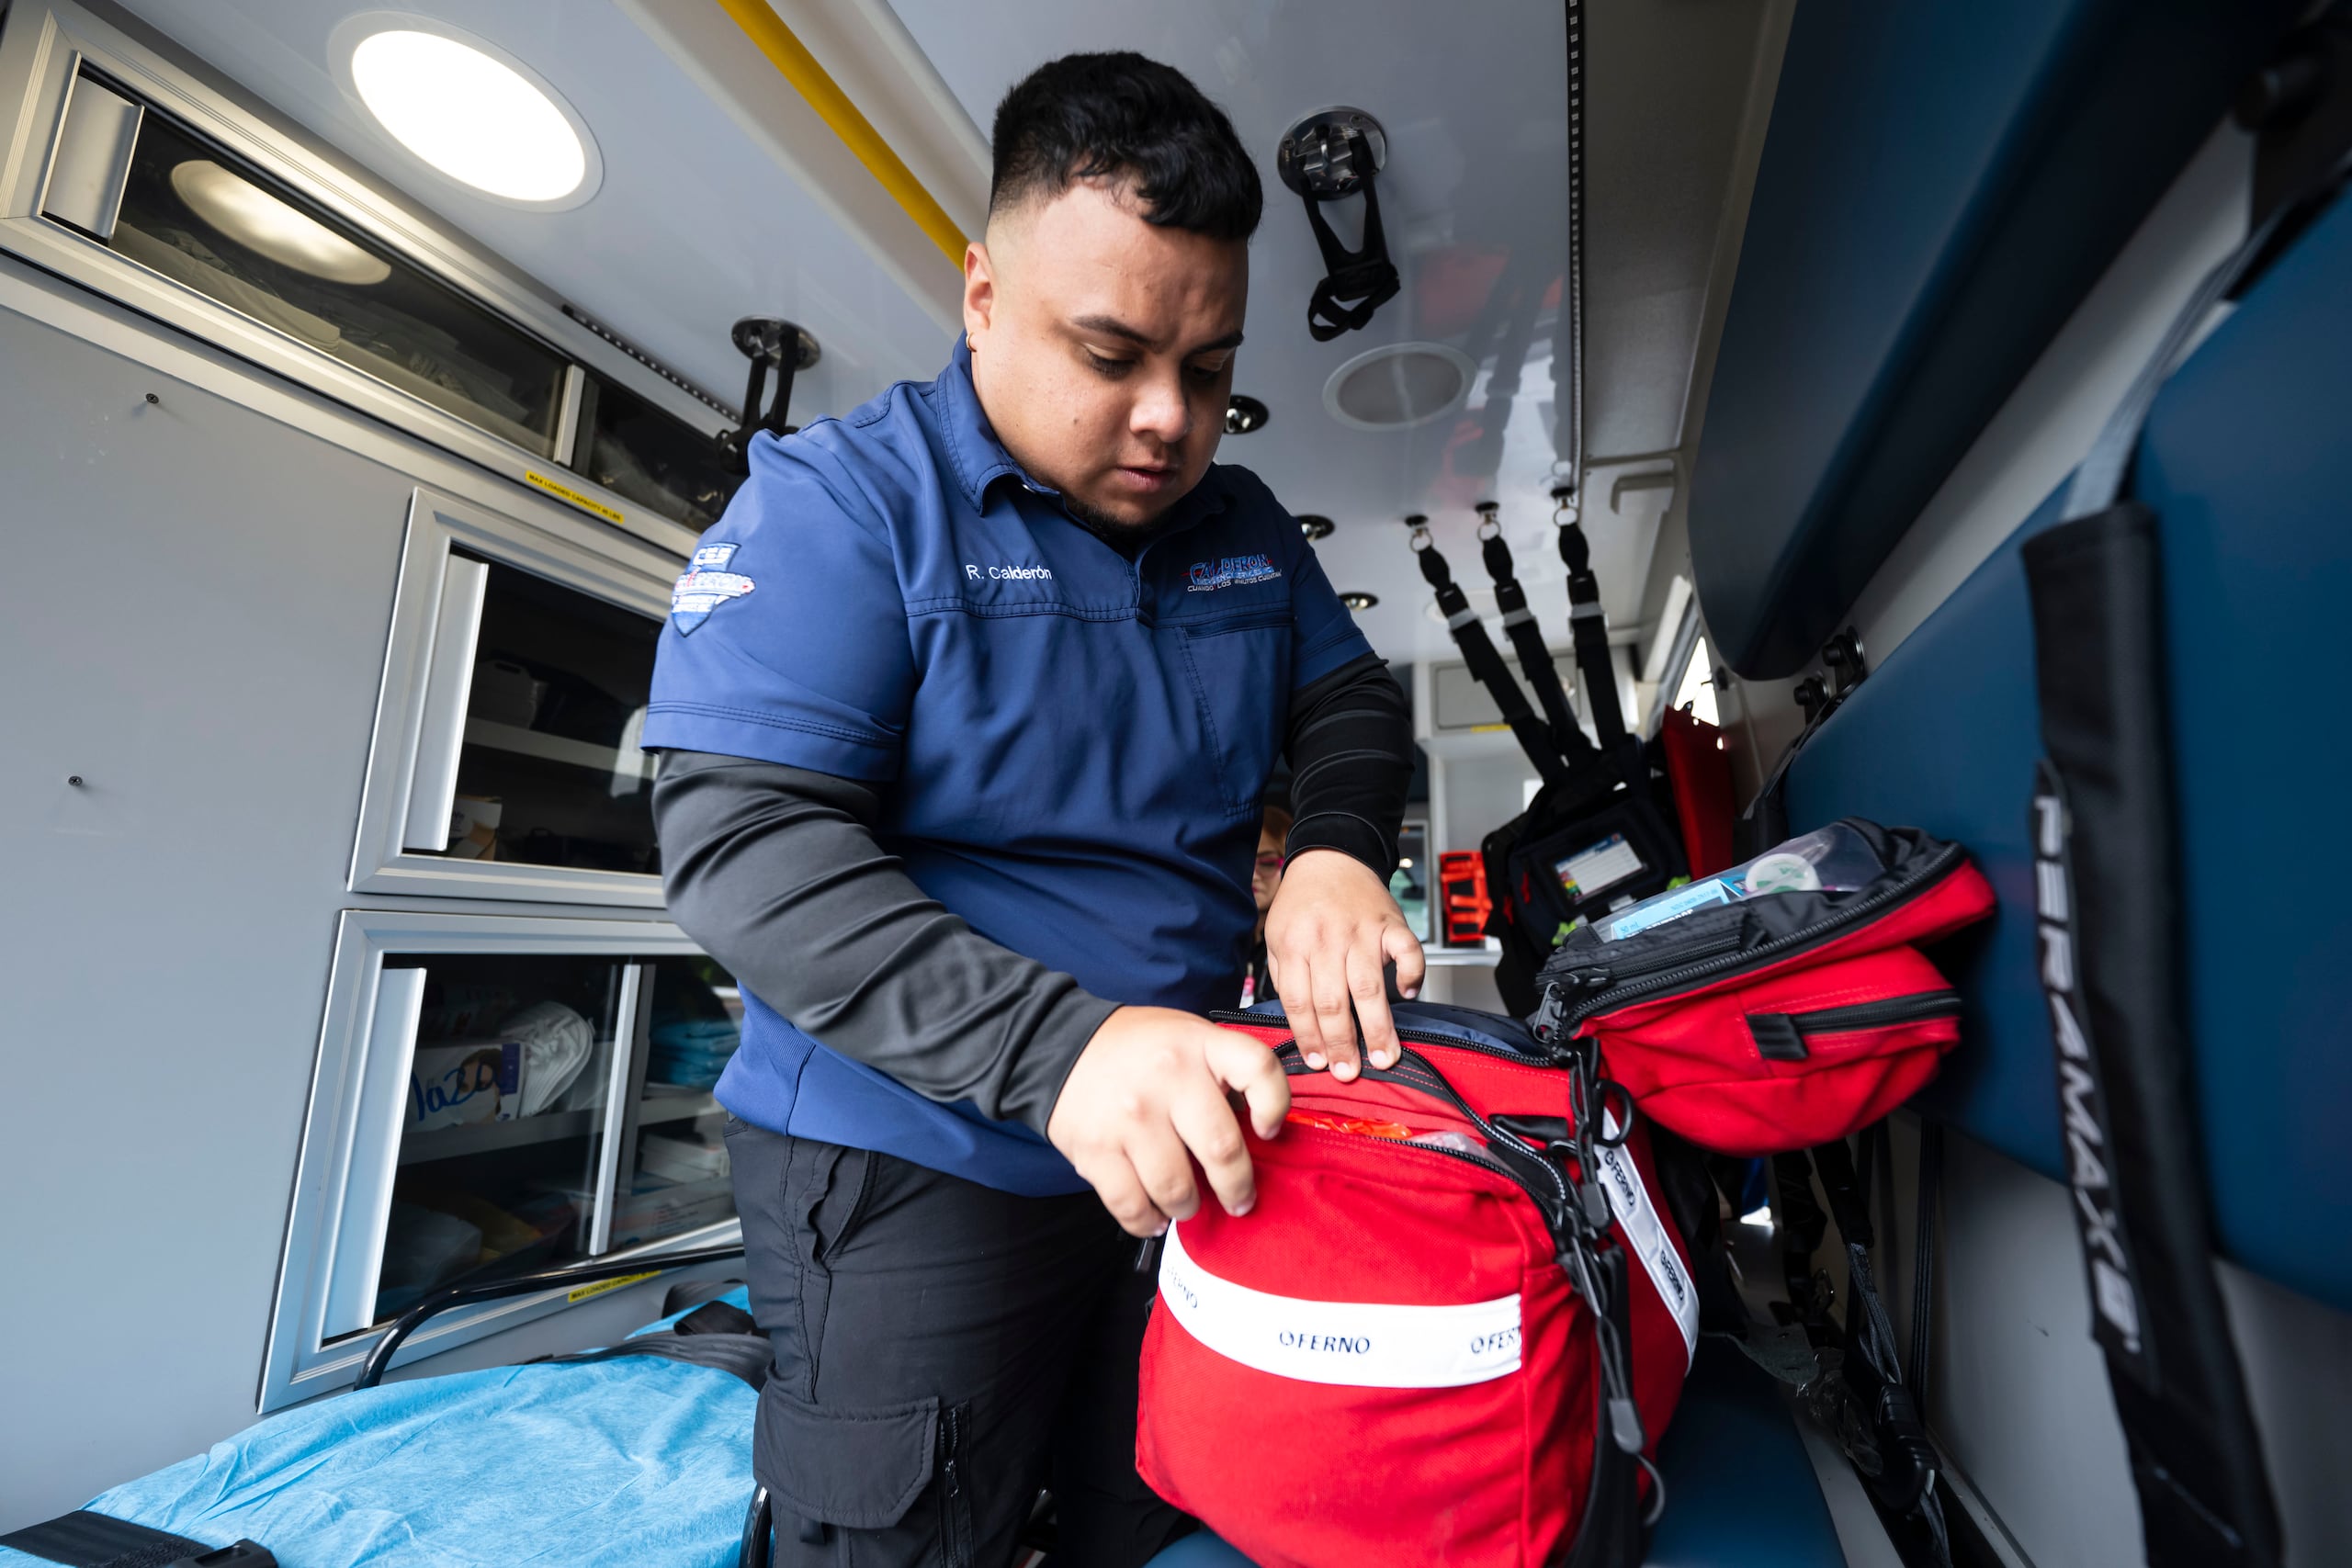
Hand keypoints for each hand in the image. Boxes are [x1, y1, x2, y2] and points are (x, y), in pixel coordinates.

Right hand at [1047, 1006, 1290, 1237]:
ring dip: (1189, 1207)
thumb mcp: (1187, 1037)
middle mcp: (1167, 1078)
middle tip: (1239, 1200)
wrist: (1057, 1045)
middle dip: (1237, 1188)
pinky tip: (1154, 1215)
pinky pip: (1133, 1205)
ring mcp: (1130, 1116)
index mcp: (1198, 1045)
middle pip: (1222, 1148)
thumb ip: (1222, 1073)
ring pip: (1178, 1188)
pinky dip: (1148, 1221)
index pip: (1258, 1070)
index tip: (1268, 1131)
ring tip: (1187, 1204)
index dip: (1275, 1107)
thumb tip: (1256, 1135)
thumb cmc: (1136, 1049)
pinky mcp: (1096, 1149)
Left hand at [1264, 849, 1426, 1079]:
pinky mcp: (1391, 923)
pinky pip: (1408, 951)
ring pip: (1369, 986)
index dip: (1308, 1036)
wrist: (1330, 856)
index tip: (1318, 1063)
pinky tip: (1410, 994)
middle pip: (1333, 1001)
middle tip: (1349, 1072)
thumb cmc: (1302, 904)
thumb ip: (1285, 978)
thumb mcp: (1276, 936)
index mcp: (1295, 946)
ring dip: (1378, 1026)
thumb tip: (1300, 1026)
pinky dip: (1412, 973)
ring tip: (1384, 1057)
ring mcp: (1362, 931)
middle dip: (1342, 1043)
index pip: (1299, 1002)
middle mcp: (1328, 941)